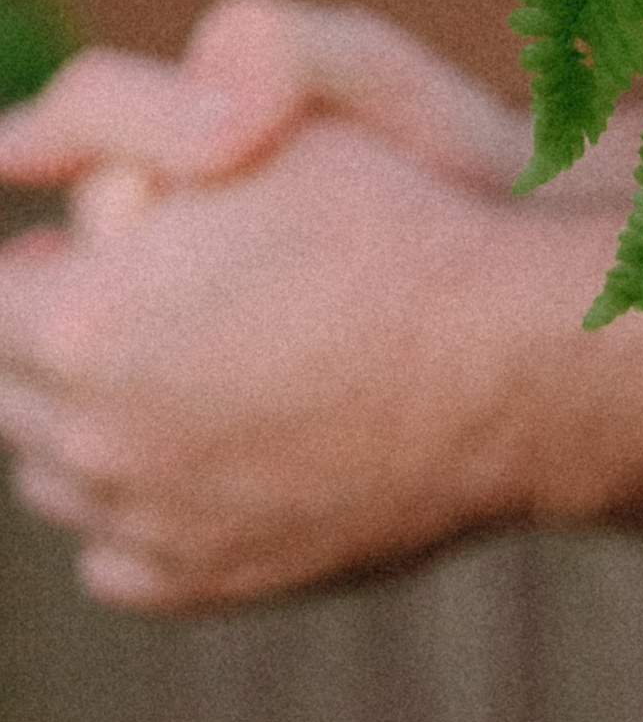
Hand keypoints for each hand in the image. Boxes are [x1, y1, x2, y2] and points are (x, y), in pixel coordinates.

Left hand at [0, 0, 642, 609]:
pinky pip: (113, 558)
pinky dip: (134, 516)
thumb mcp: (251, 139)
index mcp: (82, 321)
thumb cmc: (394, 229)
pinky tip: (198, 462)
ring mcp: (148, 519)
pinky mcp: (205, 582)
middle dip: (57, 347)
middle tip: (148, 308)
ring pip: (55, 479)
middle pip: (14, 393)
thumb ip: (111, 139)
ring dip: (87, 428)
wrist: (513, 366)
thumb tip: (42, 178)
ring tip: (179, 379)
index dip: (46, 267)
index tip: (89, 252)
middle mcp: (94, 433)